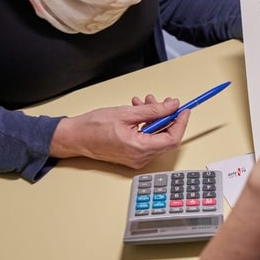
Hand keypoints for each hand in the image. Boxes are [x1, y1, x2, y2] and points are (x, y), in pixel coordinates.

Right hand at [50, 95, 189, 168]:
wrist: (75, 137)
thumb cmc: (93, 127)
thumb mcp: (127, 113)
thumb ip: (153, 110)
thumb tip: (172, 106)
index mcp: (139, 148)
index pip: (172, 138)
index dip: (181, 123)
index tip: (184, 110)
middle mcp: (140, 157)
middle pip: (166, 137)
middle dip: (167, 116)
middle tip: (163, 102)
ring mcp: (137, 158)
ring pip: (157, 136)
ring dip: (155, 118)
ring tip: (145, 103)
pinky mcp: (133, 155)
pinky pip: (148, 139)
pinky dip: (147, 125)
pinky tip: (139, 112)